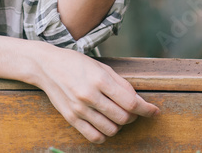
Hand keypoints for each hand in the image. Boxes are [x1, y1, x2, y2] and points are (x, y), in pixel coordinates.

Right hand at [34, 45, 159, 142]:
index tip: (154, 112)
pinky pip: (94, 137)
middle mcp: (90, 95)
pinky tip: (105, 125)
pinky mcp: (71, 118)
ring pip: (111, 129)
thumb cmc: (77, 64)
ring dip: (119, 125)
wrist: (47, 66)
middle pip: (123, 118)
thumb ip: (121, 84)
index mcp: (100, 79)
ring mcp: (79, 109)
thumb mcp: (102, 66)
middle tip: (132, 111)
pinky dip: (105, 135)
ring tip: (117, 116)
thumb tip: (138, 100)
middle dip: (133, 117)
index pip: (131, 102)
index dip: (147, 109)